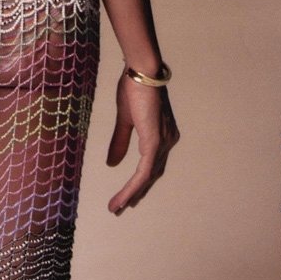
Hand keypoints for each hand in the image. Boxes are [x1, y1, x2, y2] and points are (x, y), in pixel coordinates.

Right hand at [106, 69, 180, 213]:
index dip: (139, 182)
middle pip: (152, 175)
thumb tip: (112, 164)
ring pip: (148, 177)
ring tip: (118, 207)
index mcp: (162, 135)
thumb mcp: (124, 119)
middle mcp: (168, 142)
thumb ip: (120, 142)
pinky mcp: (155, 143)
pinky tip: (124, 197)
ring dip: (132, 194)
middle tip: (122, 208)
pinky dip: (133, 186)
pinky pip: (144, 172)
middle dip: (137, 193)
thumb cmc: (133, 88)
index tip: (127, 197)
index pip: (152, 166)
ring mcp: (164, 143)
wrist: (141, 71)